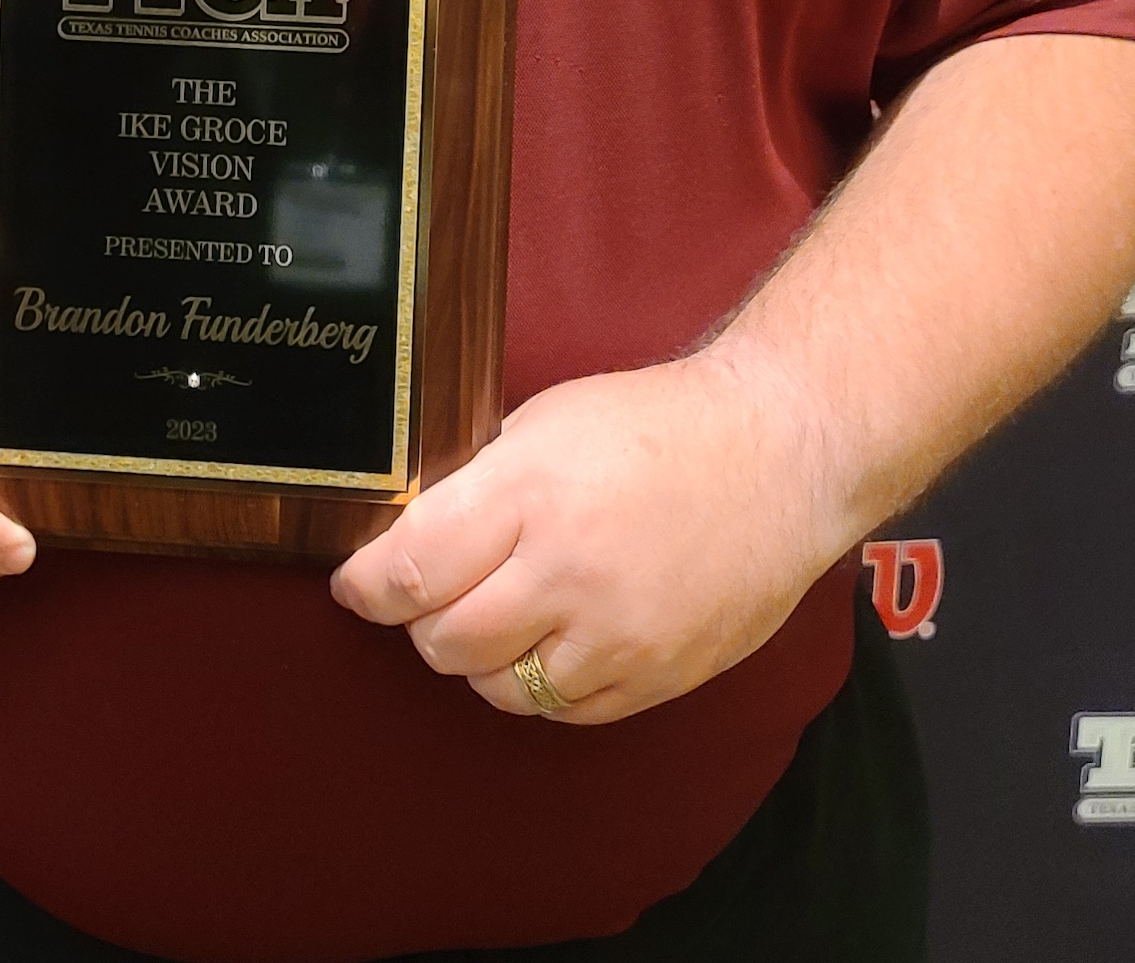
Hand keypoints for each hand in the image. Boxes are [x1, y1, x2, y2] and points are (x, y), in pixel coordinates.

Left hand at [329, 348, 850, 723]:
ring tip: (504, 607)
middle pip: (444, 640)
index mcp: (530, 494)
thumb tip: (407, 536)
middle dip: (423, 619)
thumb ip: (477, 484)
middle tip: (435, 589)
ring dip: (481, 656)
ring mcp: (616, 635)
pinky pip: (563, 710)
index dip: (367, 585)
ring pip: (498, 687)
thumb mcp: (544, 423)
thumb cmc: (656, 426)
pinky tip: (556, 633)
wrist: (778, 456)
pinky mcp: (656, 677)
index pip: (413, 569)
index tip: (356, 583)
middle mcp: (568, 572)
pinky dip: (543, 681)